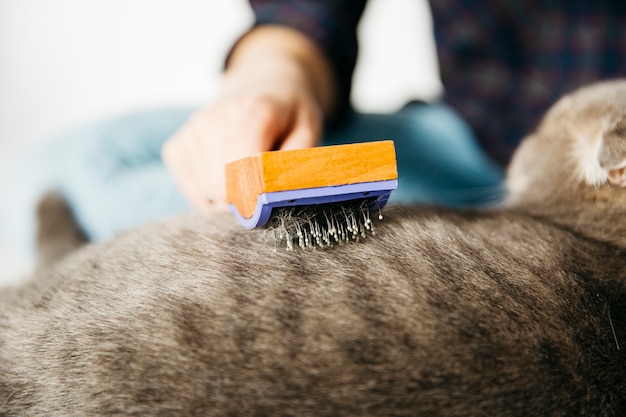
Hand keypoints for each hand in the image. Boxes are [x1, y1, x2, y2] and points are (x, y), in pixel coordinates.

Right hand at [161, 27, 334, 210]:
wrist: (260, 86)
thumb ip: (295, 161)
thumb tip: (275, 194)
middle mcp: (217, 117)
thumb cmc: (288, 116)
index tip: (263, 208)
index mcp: (256, 109)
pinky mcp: (176, 146)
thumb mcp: (308, 130)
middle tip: (261, 196)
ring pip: (209, 193)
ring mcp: (193, 131)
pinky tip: (226, 183)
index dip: (254, 195)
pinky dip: (210, 199)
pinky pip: (192, 193)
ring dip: (228, 201)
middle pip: (226, 183)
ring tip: (245, 182)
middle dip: (245, 201)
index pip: (246, 163)